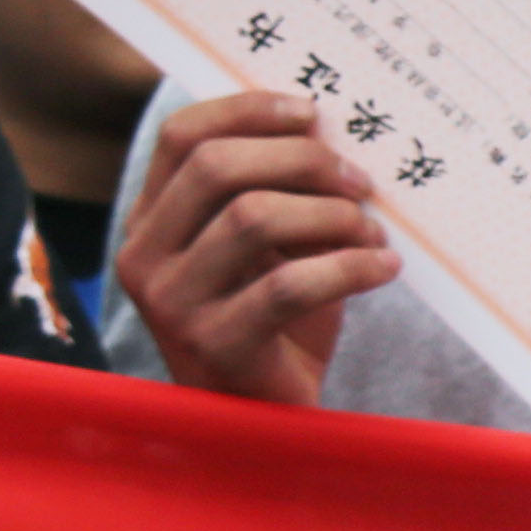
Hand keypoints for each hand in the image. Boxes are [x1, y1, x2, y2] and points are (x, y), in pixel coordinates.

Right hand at [117, 88, 397, 404]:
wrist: (264, 420)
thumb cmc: (274, 322)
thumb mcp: (269, 247)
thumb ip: (279, 191)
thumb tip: (327, 131)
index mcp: (151, 219)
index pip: (181, 136)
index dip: (248, 111)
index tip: (313, 113)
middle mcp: (145, 256)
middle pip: (218, 168)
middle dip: (303, 161)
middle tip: (360, 182)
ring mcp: (172, 303)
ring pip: (253, 217)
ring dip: (332, 215)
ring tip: (373, 232)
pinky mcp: (214, 344)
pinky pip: (288, 285)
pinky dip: (349, 267)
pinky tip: (384, 267)